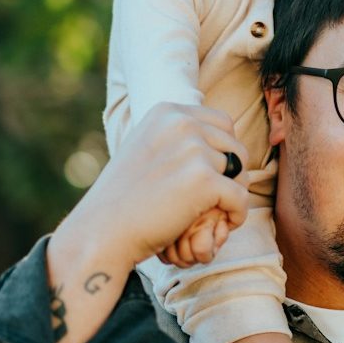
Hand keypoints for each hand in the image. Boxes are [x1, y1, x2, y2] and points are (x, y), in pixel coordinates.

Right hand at [50, 103, 248, 282]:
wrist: (103, 230)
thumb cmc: (123, 197)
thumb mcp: (146, 148)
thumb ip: (177, 138)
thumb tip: (218, 137)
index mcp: (168, 112)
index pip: (222, 123)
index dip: (223, 151)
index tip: (211, 176)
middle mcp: (182, 124)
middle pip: (235, 146)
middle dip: (232, 174)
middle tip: (216, 199)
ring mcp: (194, 150)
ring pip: (240, 172)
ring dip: (232, 195)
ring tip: (212, 213)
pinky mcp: (204, 180)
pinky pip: (241, 197)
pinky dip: (236, 215)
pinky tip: (222, 225)